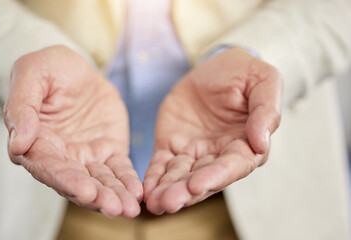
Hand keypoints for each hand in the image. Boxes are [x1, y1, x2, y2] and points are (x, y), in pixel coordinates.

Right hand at [3, 46, 141, 217]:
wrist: (77, 68)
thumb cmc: (48, 69)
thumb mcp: (31, 73)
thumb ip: (22, 106)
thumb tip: (18, 143)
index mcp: (36, 142)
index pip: (49, 168)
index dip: (66, 181)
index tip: (86, 192)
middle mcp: (60, 157)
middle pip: (77, 182)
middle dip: (96, 196)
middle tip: (115, 208)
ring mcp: (86, 156)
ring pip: (101, 181)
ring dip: (115, 196)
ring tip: (131, 208)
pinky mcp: (108, 151)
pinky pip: (119, 169)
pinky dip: (128, 181)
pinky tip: (138, 193)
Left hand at [144, 48, 281, 213]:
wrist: (213, 66)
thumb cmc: (243, 73)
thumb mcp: (263, 80)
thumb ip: (266, 110)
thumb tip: (261, 143)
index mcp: (246, 144)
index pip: (233, 166)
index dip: (215, 177)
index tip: (197, 186)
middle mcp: (220, 155)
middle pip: (203, 177)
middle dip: (186, 192)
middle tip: (169, 202)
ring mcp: (195, 153)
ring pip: (180, 176)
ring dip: (168, 190)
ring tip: (155, 203)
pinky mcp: (173, 147)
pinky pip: (162, 165)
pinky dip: (154, 178)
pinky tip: (145, 190)